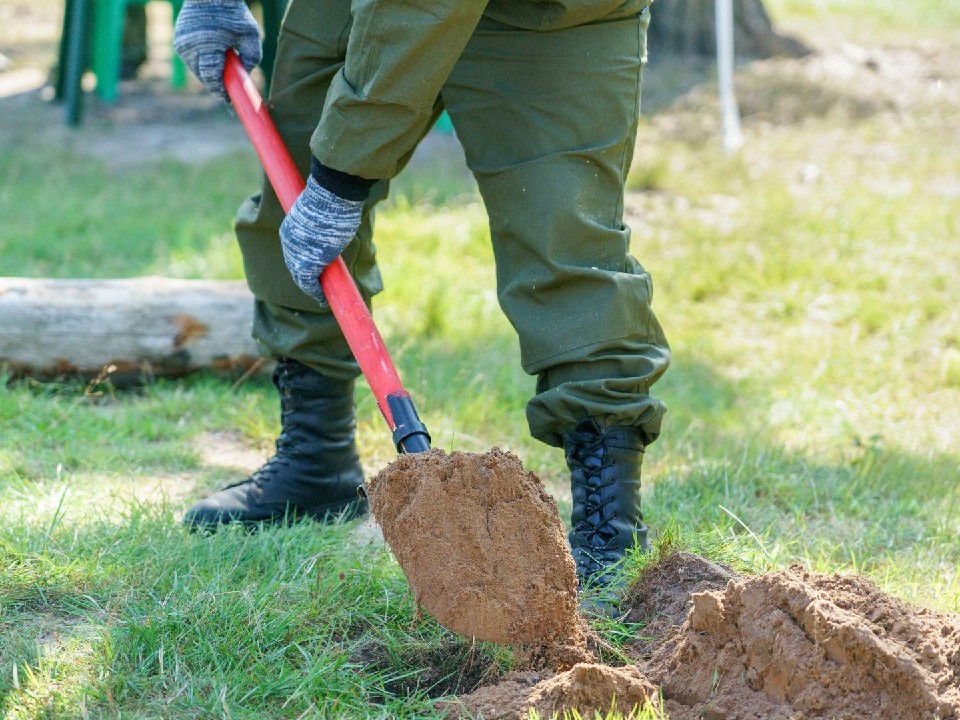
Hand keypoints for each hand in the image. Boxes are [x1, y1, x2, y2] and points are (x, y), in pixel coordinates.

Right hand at [173, 0, 261, 99]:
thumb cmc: (233, 13)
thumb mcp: (250, 35)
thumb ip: (252, 58)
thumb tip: (245, 77)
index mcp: (207, 46)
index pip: (212, 78)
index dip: (220, 91)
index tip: (229, 99)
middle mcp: (190, 47)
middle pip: (203, 77)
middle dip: (215, 84)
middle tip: (228, 90)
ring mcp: (182, 44)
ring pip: (196, 69)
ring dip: (208, 73)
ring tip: (222, 70)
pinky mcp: (178, 40)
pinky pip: (192, 59)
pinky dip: (202, 62)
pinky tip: (212, 57)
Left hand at [280, 176, 363, 303]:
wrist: (331, 197)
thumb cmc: (332, 197)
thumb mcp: (323, 209)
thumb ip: (324, 220)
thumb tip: (339, 213)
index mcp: (290, 228)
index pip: (294, 251)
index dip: (303, 261)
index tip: (313, 269)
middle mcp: (289, 242)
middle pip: (294, 266)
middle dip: (304, 278)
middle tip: (317, 286)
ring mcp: (297, 254)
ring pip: (300, 277)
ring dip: (311, 287)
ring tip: (321, 295)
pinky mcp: (307, 264)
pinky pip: (309, 283)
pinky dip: (316, 292)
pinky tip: (323, 297)